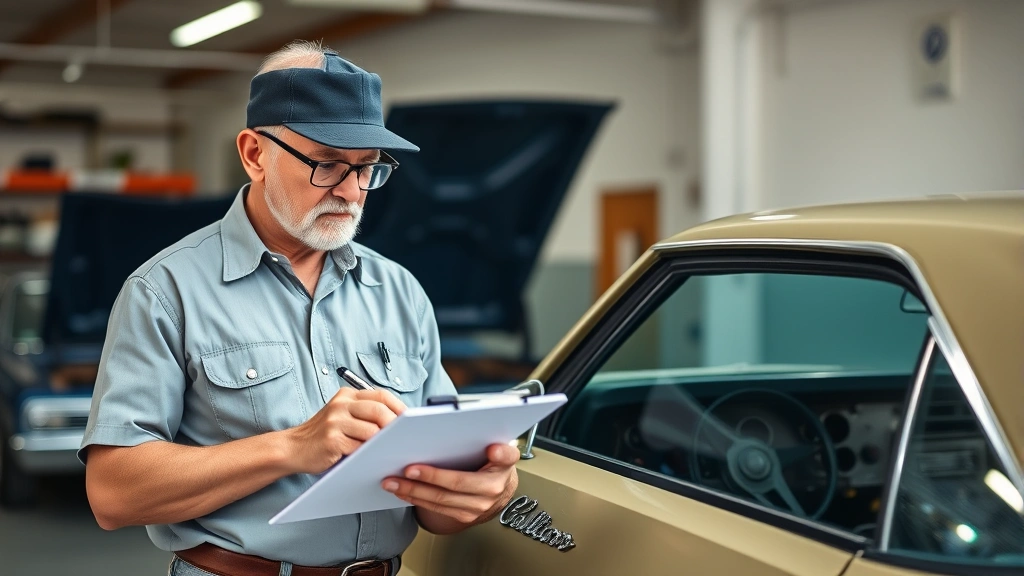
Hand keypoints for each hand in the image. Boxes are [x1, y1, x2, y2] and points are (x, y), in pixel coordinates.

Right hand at [287, 387, 405, 474]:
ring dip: (383, 442)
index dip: (399, 406)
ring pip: (371, 430)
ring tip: (391, 449)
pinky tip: (373, 458)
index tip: (410, 419)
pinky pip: (359, 447)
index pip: (381, 395)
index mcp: (347, 396)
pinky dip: (369, 453)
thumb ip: (365, 414)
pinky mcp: (331, 439)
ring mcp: (335, 421)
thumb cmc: (323, 435)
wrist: (293, 448)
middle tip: (404, 437)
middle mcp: (341, 405)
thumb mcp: (342, 416)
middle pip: (378, 410)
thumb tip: (397, 422)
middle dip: (395, 424)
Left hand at [382, 443, 519, 526]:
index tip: (492, 448)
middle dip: (431, 477)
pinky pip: (437, 509)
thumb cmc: (490, 462)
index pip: (506, 456)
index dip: (500, 453)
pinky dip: (416, 499)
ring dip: (414, 490)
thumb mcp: (495, 444)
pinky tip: (402, 491)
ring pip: (442, 499)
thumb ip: (484, 435)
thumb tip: (458, 424)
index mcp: (504, 464)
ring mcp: (479, 506)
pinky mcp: (465, 516)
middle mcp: (494, 488)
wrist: (499, 489)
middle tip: (408, 468)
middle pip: (459, 483)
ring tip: (393, 481)